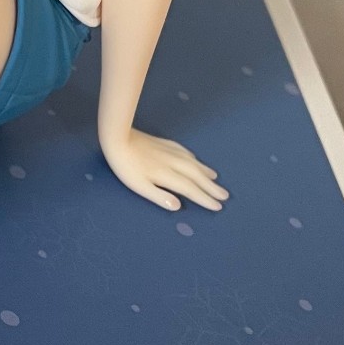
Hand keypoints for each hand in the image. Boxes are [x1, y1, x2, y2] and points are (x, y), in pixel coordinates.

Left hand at [99, 129, 228, 212]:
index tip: (217, 206)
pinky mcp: (165, 143)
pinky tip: (196, 161)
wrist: (118, 138)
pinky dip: (195, 160)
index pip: (191, 189)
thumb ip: (159, 196)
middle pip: (197, 177)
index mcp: (168, 175)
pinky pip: (187, 153)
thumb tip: (178, 206)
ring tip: (216, 179)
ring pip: (194, 164)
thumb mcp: (139, 186)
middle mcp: (174, 163)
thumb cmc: (126, 167)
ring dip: (206, 173)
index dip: (205, 198)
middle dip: (211, 187)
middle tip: (225, 196)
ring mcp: (171, 152)